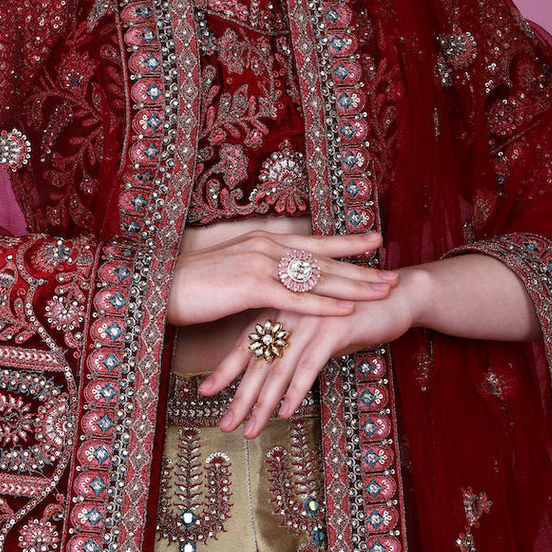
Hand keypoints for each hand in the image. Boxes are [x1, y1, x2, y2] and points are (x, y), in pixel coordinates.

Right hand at [166, 228, 395, 328]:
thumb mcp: (231, 271)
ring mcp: (259, 264)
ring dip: (352, 286)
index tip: (375, 240)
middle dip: (361, 269)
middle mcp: (266, 248)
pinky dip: (323, 305)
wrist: (158, 284)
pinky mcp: (250, 287)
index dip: (346, 243)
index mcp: (263, 242)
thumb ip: (258, 272)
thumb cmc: (192, 284)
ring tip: (382, 291)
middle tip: (392, 273)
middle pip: (323, 260)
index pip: (314, 242)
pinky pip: (294, 299)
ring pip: (316, 278)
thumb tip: (278, 282)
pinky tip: (346, 310)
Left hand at [199, 266, 428, 437]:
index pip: (247, 343)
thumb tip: (280, 377)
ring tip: (251, 429)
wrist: (398, 296)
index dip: (226, 369)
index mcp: (282, 311)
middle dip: (240, 396)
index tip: (204, 392)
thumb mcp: (319, 332)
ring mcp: (310, 319)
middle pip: (258, 360)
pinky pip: (309, 364)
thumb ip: (298, 348)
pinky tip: (287, 413)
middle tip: (224, 424)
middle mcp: (290, 313)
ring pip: (279, 367)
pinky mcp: (333, 328)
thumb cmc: (357, 316)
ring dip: (264, 402)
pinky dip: (296, 390)